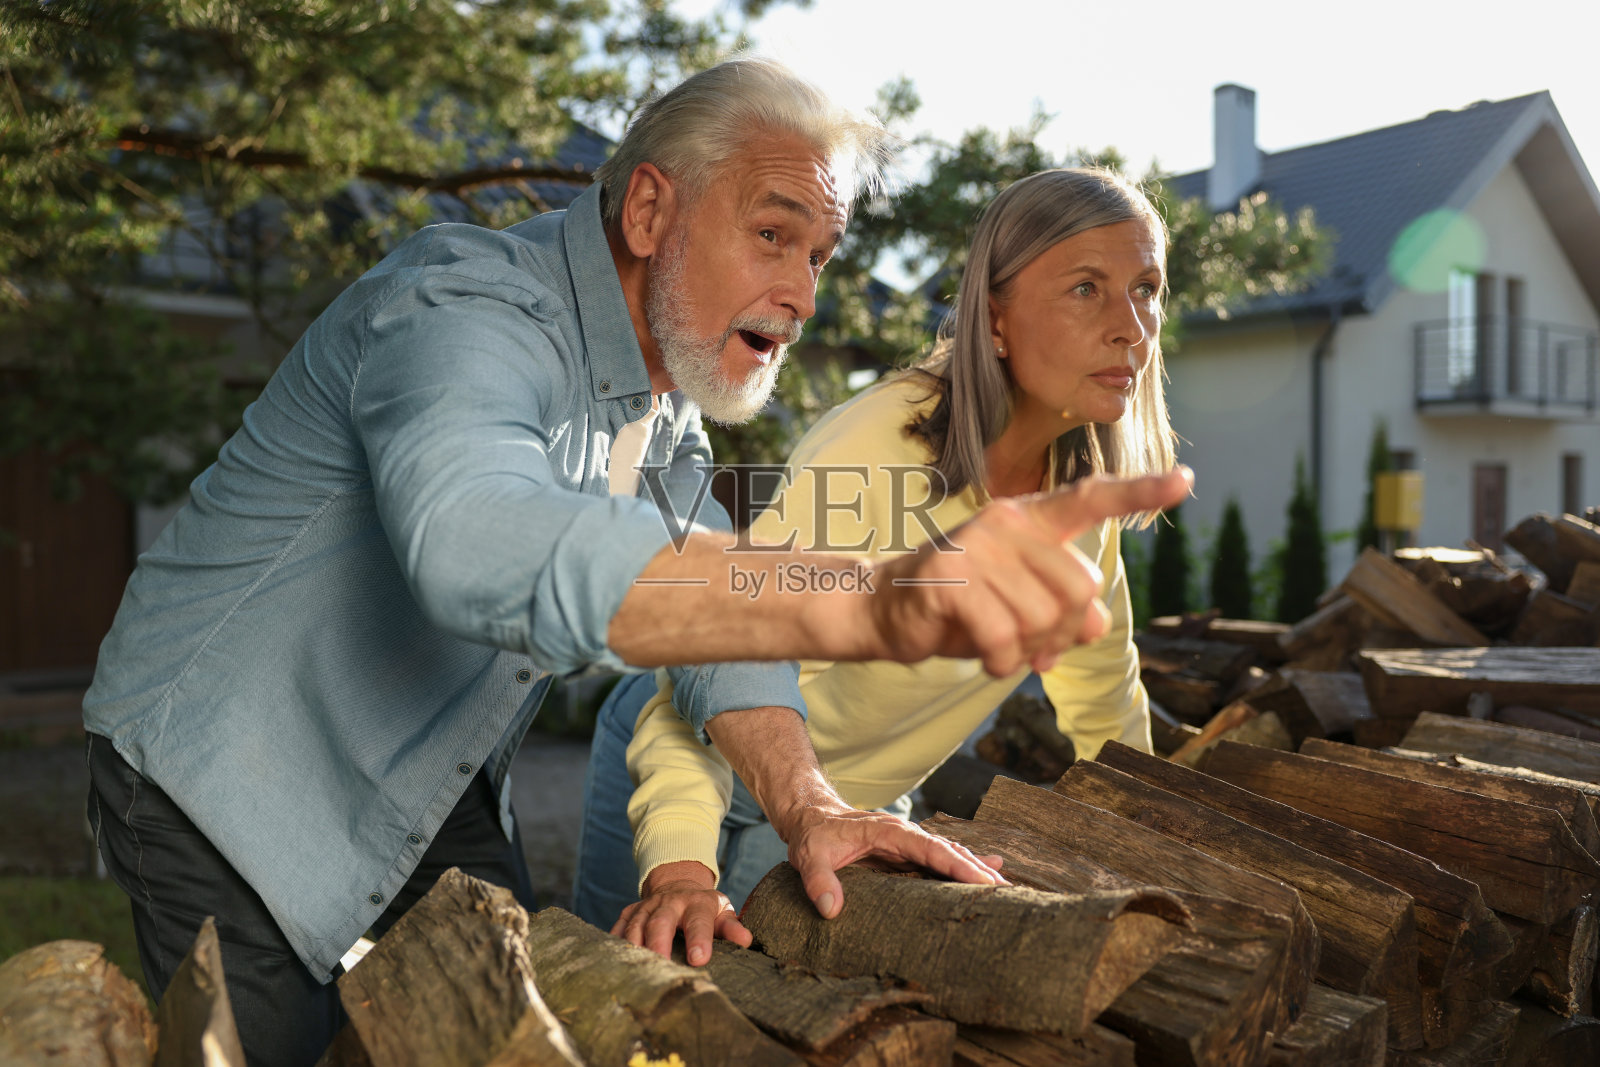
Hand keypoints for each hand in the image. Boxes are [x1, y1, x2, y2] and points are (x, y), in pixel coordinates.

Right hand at [612, 860, 751, 965]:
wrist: (677, 885)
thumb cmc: (704, 909)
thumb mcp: (722, 913)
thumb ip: (732, 927)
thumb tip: (746, 941)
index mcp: (696, 903)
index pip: (698, 921)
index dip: (698, 940)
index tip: (699, 960)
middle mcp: (669, 903)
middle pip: (660, 923)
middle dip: (659, 944)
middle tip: (660, 966)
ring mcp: (646, 907)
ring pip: (636, 926)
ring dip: (634, 947)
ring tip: (636, 971)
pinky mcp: (629, 913)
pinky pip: (618, 927)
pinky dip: (615, 942)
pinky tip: (613, 962)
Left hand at [777, 798, 1005, 920]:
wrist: (811, 816)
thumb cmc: (812, 835)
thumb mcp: (809, 856)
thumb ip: (819, 880)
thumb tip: (830, 909)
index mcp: (889, 832)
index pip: (930, 848)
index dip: (957, 865)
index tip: (982, 880)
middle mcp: (905, 836)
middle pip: (948, 851)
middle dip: (977, 871)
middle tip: (1006, 891)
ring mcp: (908, 845)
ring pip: (949, 856)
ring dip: (976, 871)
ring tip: (1005, 888)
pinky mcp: (906, 856)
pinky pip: (940, 862)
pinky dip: (963, 869)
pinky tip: (986, 875)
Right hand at [866, 467, 1191, 675]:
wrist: (887, 610)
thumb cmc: (962, 606)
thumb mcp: (1022, 606)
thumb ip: (1065, 608)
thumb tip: (1094, 624)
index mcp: (1029, 521)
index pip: (1090, 498)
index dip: (1139, 492)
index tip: (1185, 481)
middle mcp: (1006, 524)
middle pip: (1080, 588)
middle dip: (1064, 633)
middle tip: (1035, 650)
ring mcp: (975, 547)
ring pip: (1043, 619)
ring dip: (1028, 653)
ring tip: (1001, 649)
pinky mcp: (950, 579)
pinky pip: (1004, 636)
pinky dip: (1000, 661)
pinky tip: (984, 657)